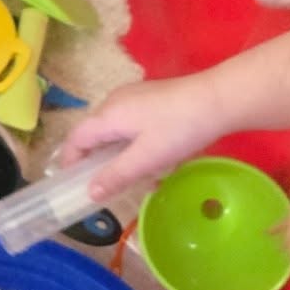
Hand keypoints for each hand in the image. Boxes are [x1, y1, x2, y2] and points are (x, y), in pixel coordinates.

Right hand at [60, 75, 220, 201]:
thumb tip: (90, 192)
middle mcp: (115, 102)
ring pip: (116, 129)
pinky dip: (136, 143)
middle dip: (97, 160)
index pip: (76, 138)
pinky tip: (158, 158)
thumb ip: (116, 175)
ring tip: (138, 177)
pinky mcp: (153, 97)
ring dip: (120, 154)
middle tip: (106, 185)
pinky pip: (133, 123)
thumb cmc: (178, 129)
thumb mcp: (146, 158)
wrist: (219, 99)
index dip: (70, 161)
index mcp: (108, 115)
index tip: (73, 184)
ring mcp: (135, 97)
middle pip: (95, 133)